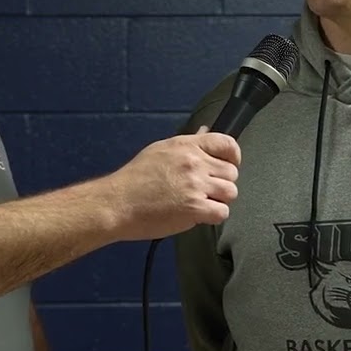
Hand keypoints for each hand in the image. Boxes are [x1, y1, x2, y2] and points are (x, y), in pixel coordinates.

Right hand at [104, 129, 240, 240]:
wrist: (117, 203)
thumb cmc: (134, 180)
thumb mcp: (160, 151)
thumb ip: (187, 145)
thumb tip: (205, 133)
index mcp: (186, 146)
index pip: (226, 143)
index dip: (233, 157)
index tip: (229, 165)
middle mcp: (193, 162)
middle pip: (231, 173)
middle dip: (222, 184)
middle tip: (205, 191)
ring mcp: (195, 185)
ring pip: (230, 193)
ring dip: (218, 201)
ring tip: (200, 204)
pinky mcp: (194, 207)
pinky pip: (222, 212)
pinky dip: (213, 217)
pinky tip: (198, 216)